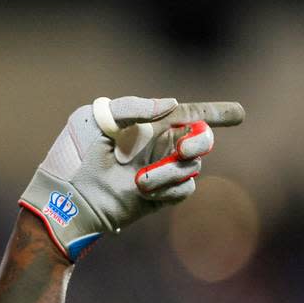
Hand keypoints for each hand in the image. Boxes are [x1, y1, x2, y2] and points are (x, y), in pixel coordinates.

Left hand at [19, 96, 244, 260]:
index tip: (239, 114)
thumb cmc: (73, 155)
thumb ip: (130, 107)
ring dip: (171, 171)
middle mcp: (157, 147)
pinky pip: (184, 189)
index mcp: (144, 124)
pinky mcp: (158, 196)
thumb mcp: (93, 119)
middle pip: (200, 138)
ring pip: (192, 166)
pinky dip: (170, 188)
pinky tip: (144, 190)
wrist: (64, 198)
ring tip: (140, 181)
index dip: (215, 113)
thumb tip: (170, 105)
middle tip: (184, 147)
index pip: (187, 114)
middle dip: (200, 141)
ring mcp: (159, 172)